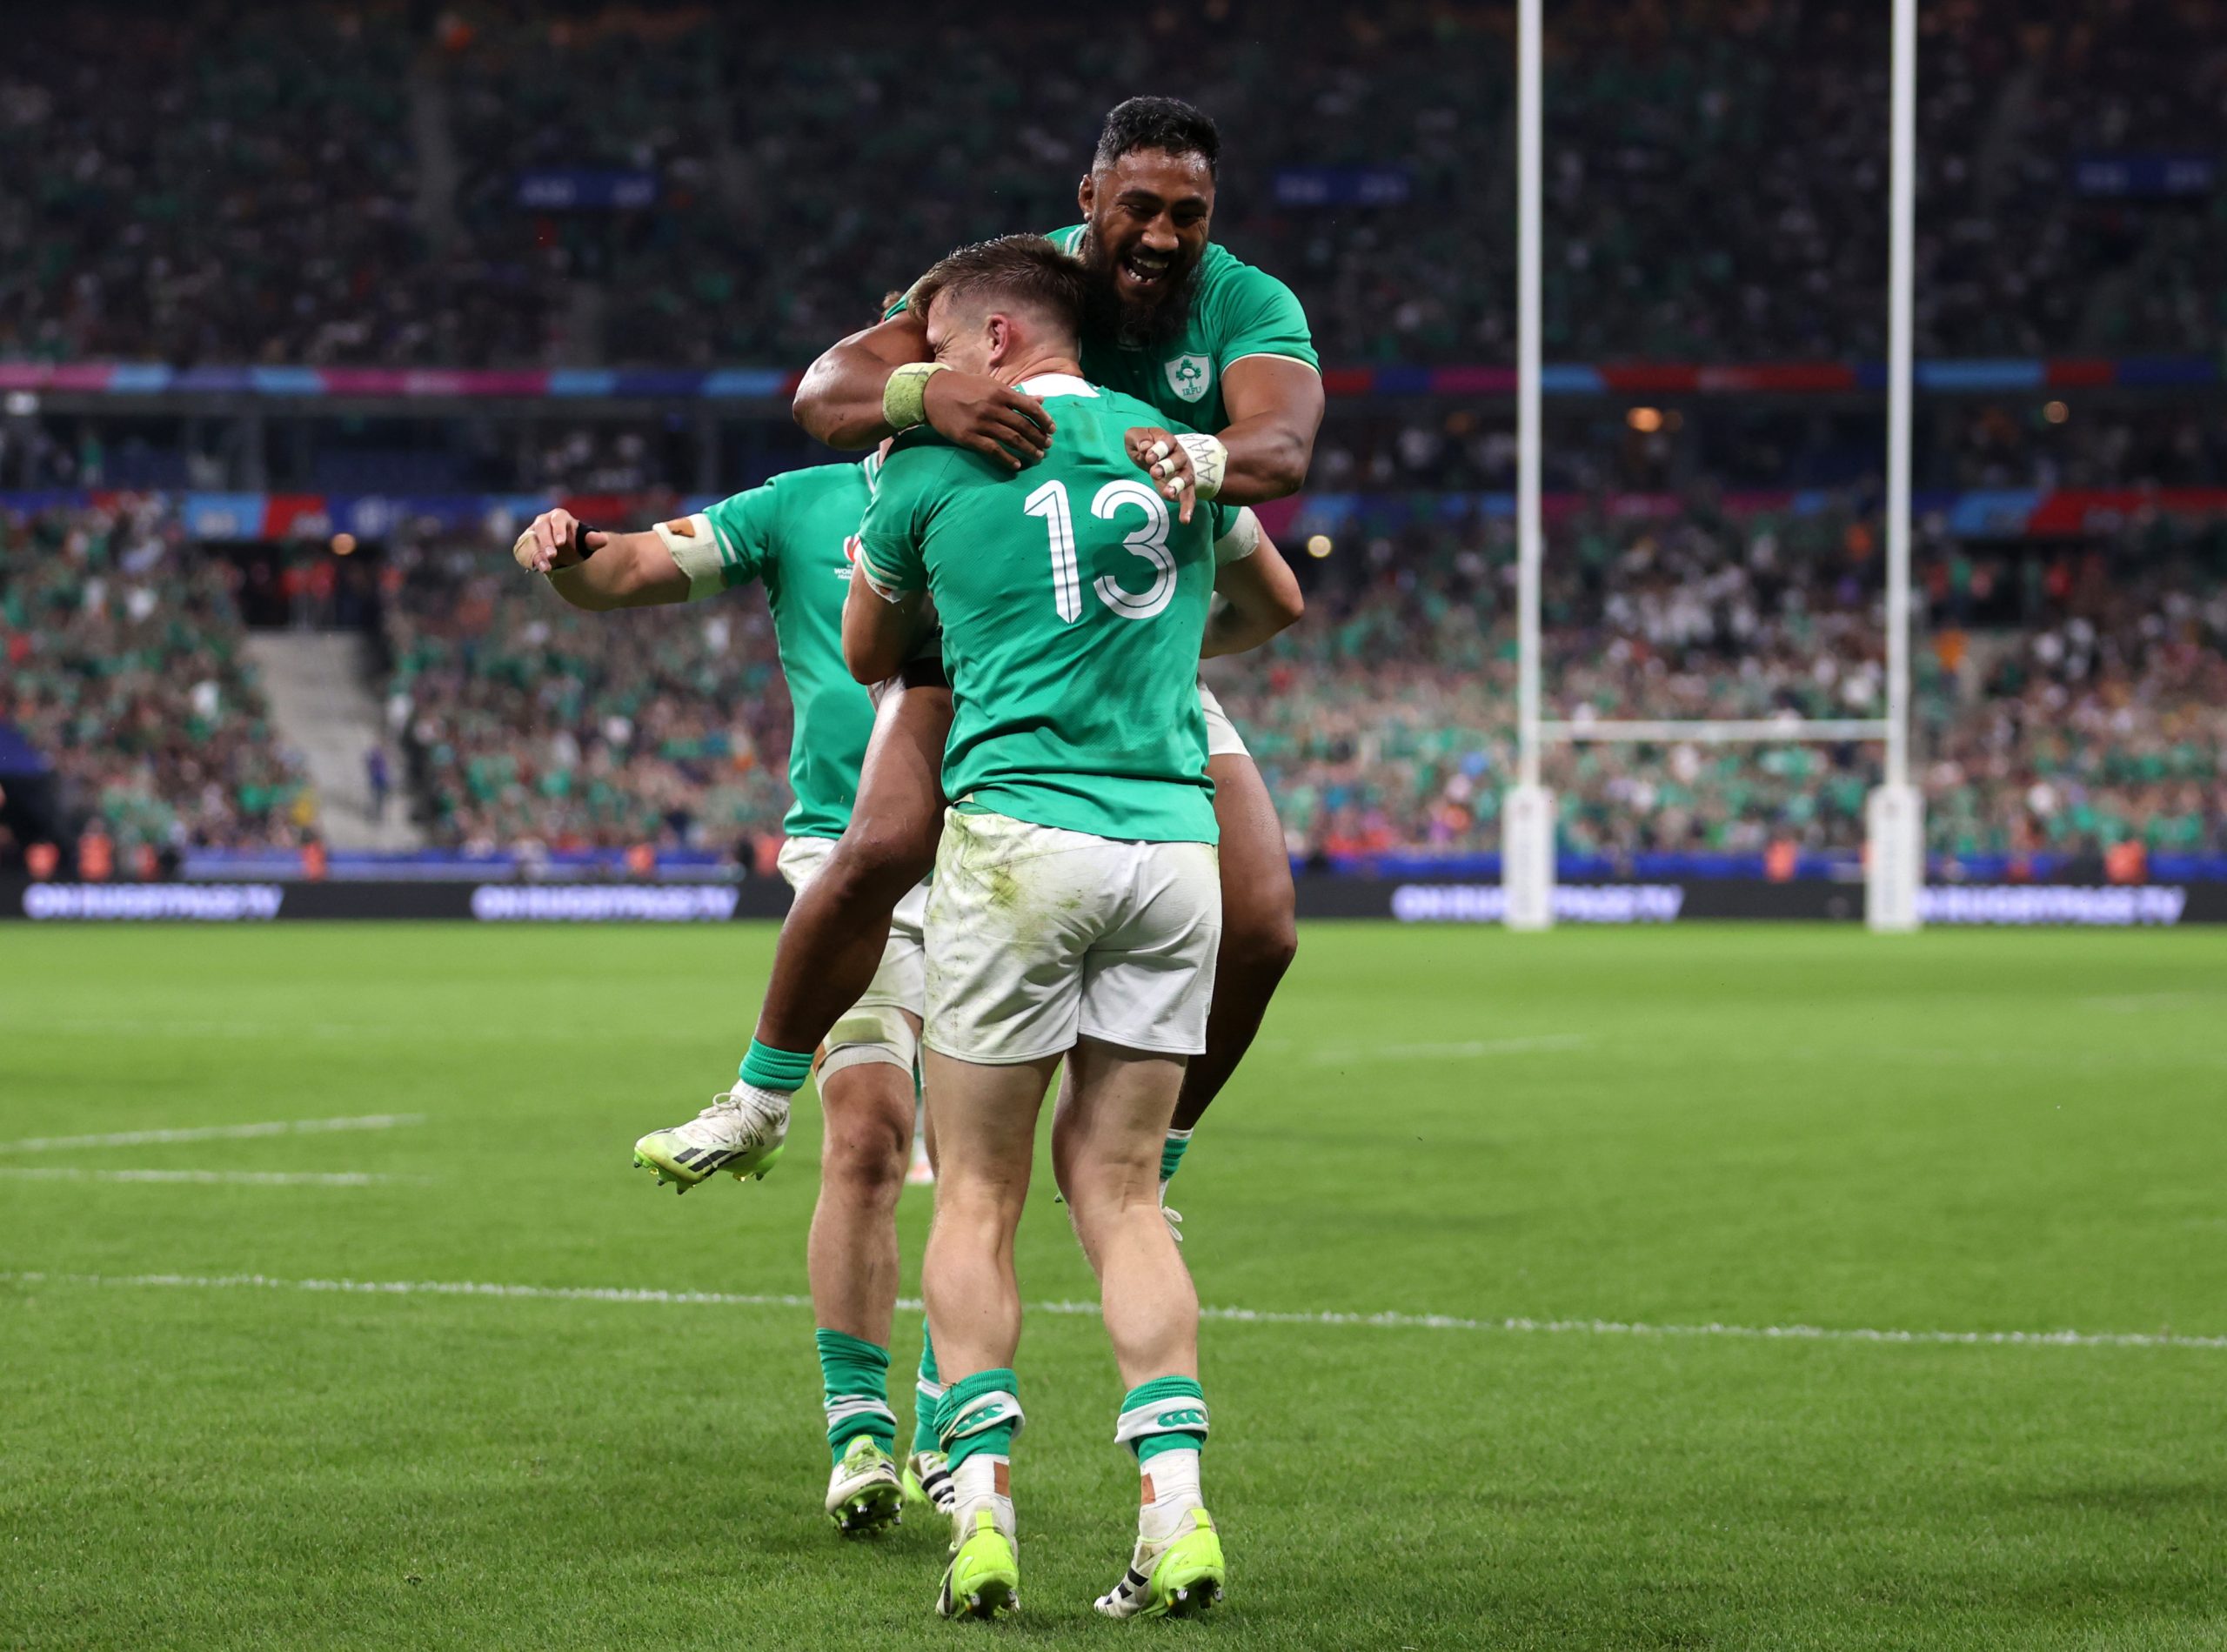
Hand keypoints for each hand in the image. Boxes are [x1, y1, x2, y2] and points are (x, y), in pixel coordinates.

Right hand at [512, 509, 604, 573]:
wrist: (563, 552)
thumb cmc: (575, 543)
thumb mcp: (585, 542)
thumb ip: (592, 540)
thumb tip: (604, 539)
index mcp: (559, 516)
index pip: (558, 519)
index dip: (559, 530)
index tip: (561, 543)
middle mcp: (543, 522)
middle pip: (542, 528)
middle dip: (546, 542)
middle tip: (552, 555)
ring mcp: (532, 532)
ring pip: (531, 541)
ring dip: (537, 554)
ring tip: (546, 568)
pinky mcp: (525, 544)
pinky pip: (523, 551)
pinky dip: (529, 560)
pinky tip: (536, 568)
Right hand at [923, 372, 1053, 469]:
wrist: (933, 393)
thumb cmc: (964, 387)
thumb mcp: (991, 385)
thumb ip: (1016, 395)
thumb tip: (1042, 400)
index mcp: (1000, 392)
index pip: (1030, 407)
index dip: (1044, 420)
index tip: (1052, 429)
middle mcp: (992, 407)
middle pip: (1023, 426)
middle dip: (1039, 437)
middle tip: (1047, 446)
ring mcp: (981, 423)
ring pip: (1011, 439)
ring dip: (1028, 449)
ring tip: (1038, 456)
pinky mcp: (969, 437)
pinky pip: (993, 450)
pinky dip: (1007, 459)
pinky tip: (1016, 465)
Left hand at [1126, 426, 1195, 523]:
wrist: (1157, 455)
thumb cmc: (1145, 445)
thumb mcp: (1135, 436)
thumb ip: (1139, 438)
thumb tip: (1145, 447)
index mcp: (1167, 441)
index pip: (1168, 442)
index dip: (1159, 449)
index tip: (1149, 456)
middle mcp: (1179, 456)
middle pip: (1179, 459)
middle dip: (1167, 466)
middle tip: (1154, 472)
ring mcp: (1183, 473)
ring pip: (1185, 478)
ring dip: (1177, 486)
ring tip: (1168, 494)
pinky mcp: (1182, 489)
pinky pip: (1189, 498)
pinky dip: (1188, 508)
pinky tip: (1185, 520)